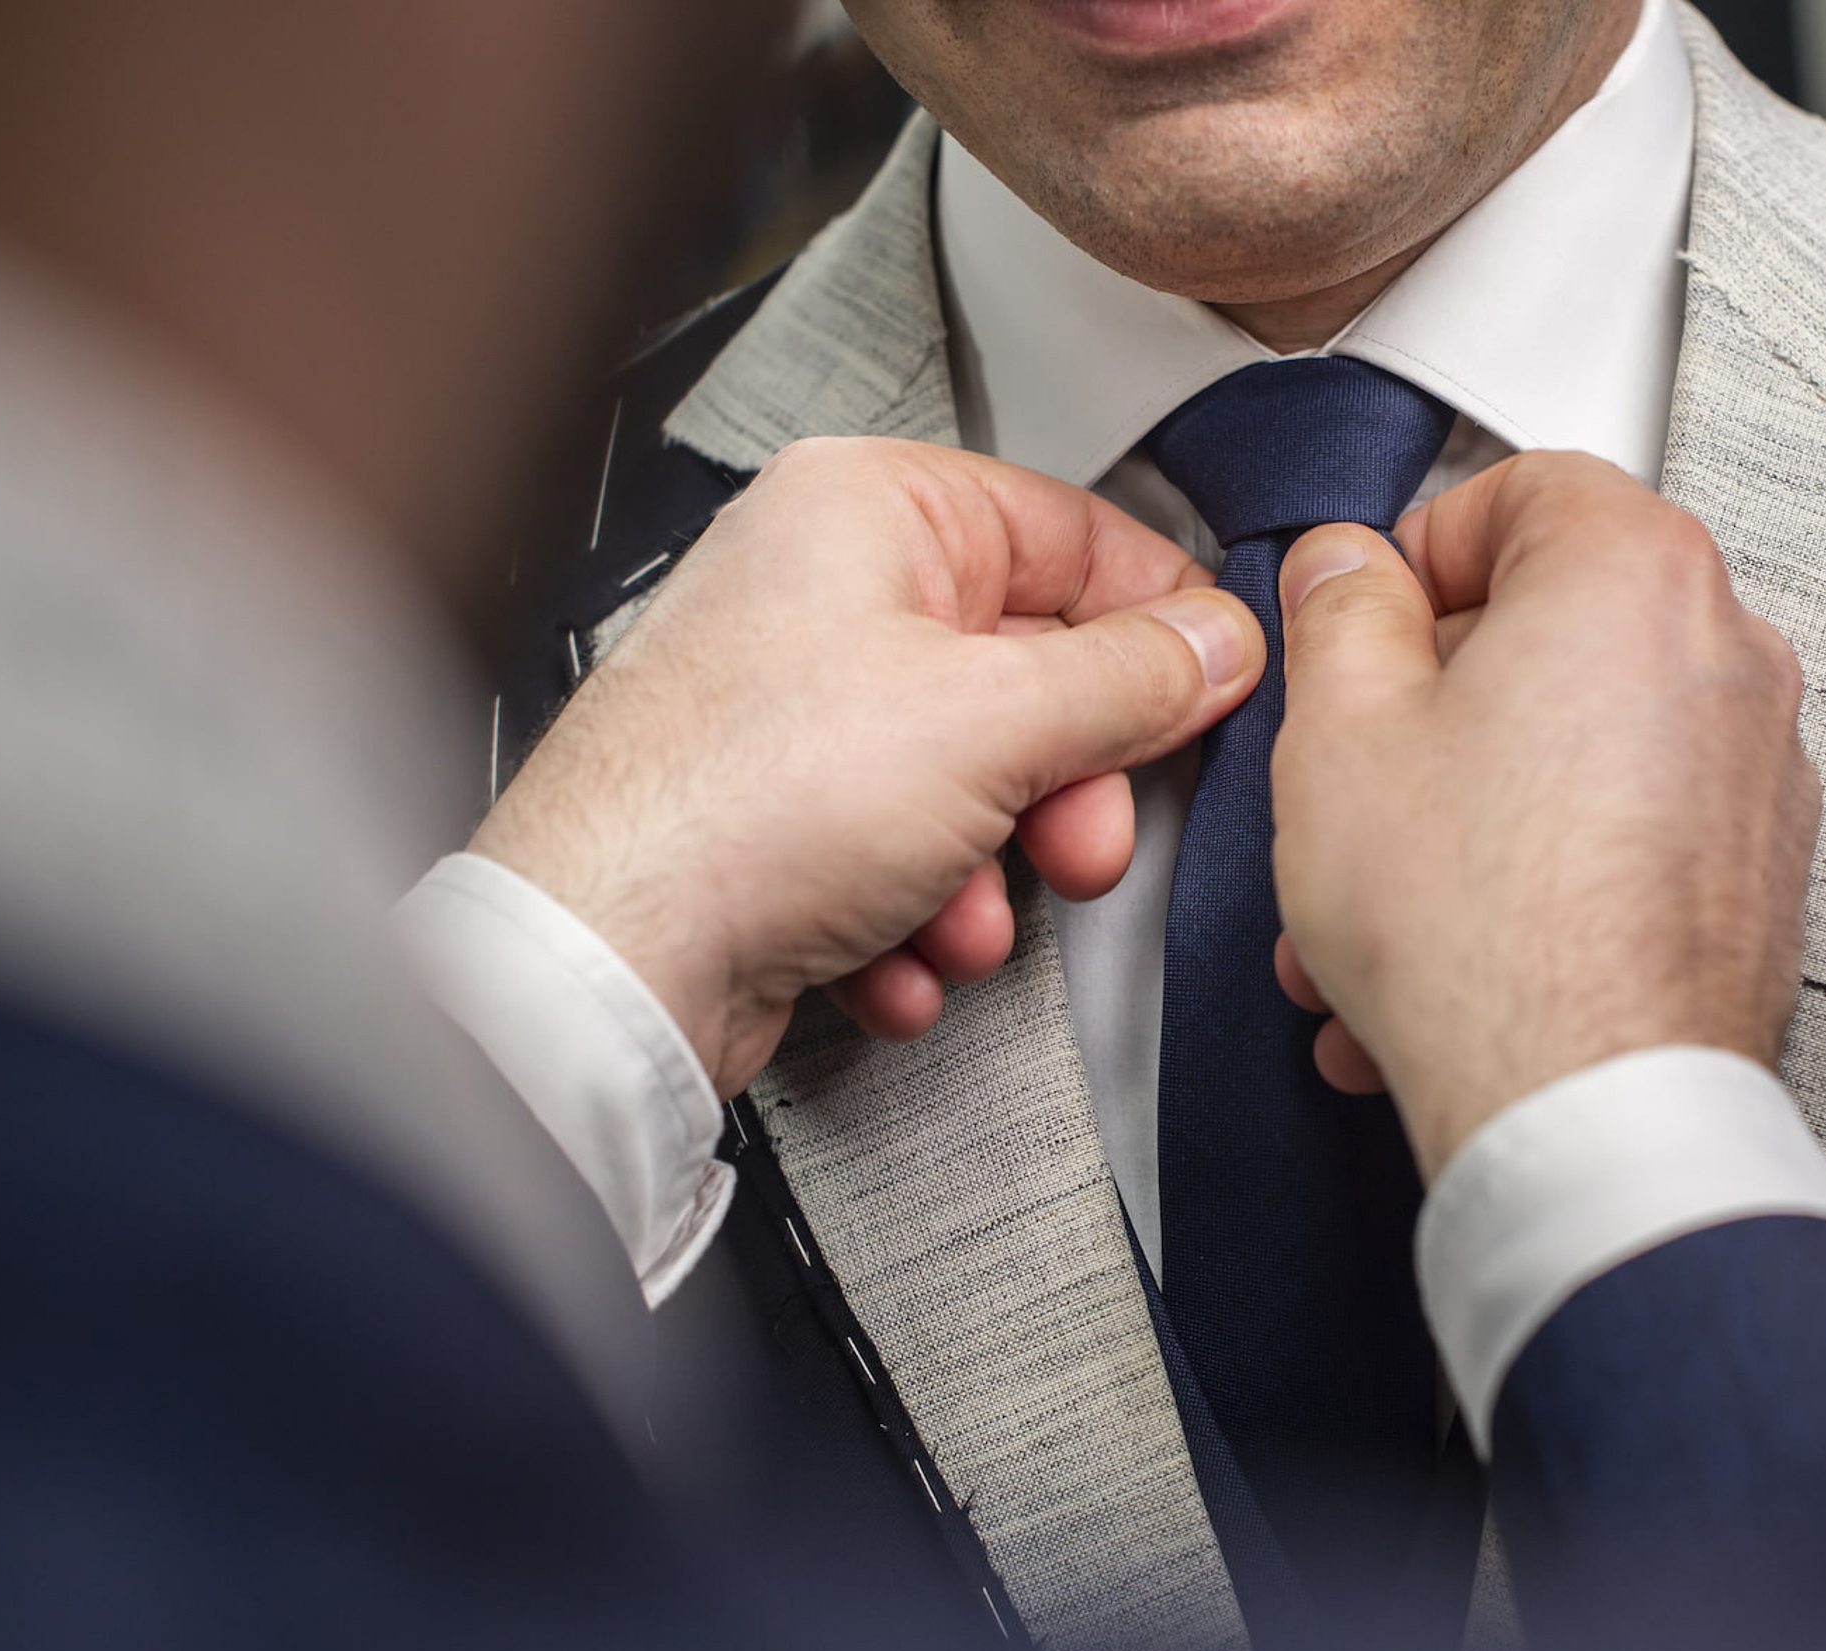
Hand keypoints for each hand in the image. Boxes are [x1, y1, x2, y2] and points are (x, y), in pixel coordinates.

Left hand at [472, 438, 1261, 1094]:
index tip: (1214, 693)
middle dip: (1063, 789)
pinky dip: (917, 920)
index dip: (1155, 621)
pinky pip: (903, 859)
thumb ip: (1133, 681)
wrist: (607, 966)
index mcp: (868, 510)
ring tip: (959, 918)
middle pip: (1027, 675)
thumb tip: (1218, 647)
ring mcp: (796, 711)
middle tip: (1081, 842)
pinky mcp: (777, 822)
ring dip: (991, 877)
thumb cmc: (740, 806)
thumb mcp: (996, 724)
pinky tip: (891, 958)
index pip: (1069, 533)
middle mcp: (823, 593)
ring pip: (972, 785)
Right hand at [1268, 451, 1819, 1179]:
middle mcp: (1727, 654)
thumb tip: (1346, 571)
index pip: (1524, 484)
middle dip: (1433, 703)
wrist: (1586, 1105)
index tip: (1367, 610)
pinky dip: (1539, 869)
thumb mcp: (1339, 729)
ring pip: (1577, 747)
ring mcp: (1758, 770)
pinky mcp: (1758, 874)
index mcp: (1634, 573)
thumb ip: (1337, 611)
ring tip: (1383, 896)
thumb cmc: (1486, 929)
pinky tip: (1452, 946)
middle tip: (1360, 760)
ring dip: (1468, 806)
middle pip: (1553, 626)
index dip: (1420, 543)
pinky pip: (1622, 834)